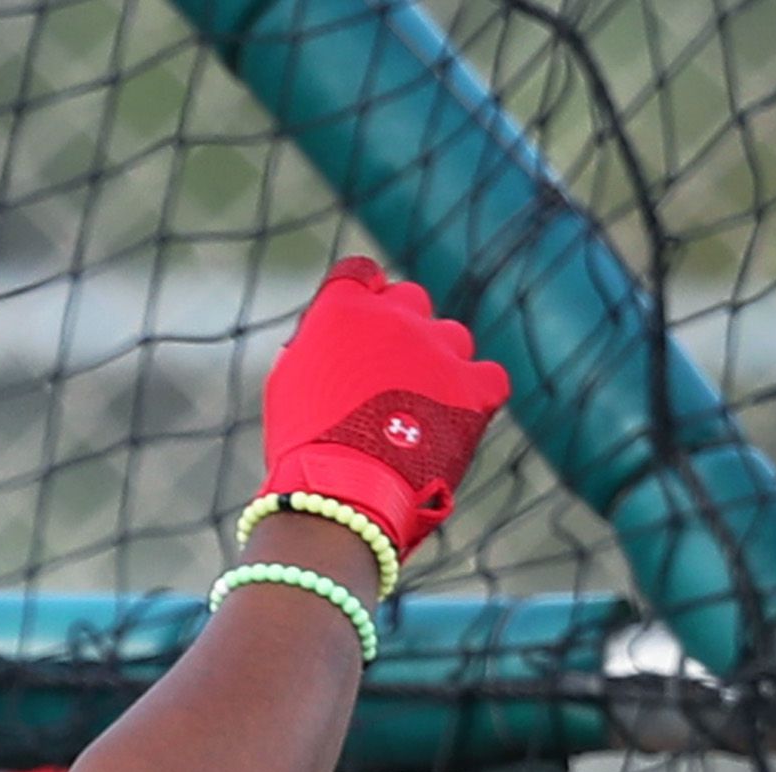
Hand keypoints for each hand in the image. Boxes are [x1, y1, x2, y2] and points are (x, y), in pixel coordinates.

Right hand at [257, 259, 511, 554]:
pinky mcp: (475, 386)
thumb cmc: (302, 448)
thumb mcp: (287, 387)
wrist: (342, 494)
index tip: (356, 321)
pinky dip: (475, 393)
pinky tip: (455, 417)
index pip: (358, 274)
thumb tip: (322, 343)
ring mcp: (440, 348)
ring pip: (451, 337)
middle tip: (387, 372)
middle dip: (400, 327)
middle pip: (410, 298)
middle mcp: (396, 316)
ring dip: (437, 361)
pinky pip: (488, 377)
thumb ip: (310, 349)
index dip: (359, 295)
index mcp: (344, 310)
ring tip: (418, 407)